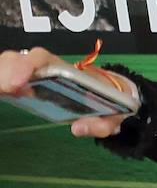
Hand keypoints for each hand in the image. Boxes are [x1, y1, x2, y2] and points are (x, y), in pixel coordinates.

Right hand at [0, 46, 127, 137]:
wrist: (109, 95)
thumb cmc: (108, 101)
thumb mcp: (114, 114)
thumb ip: (103, 124)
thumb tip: (77, 128)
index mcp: (65, 70)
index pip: (41, 58)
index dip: (27, 65)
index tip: (19, 81)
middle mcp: (45, 68)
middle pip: (17, 59)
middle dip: (7, 71)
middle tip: (4, 90)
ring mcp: (31, 75)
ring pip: (7, 66)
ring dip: (0, 77)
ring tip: (2, 93)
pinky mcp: (23, 85)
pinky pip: (6, 79)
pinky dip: (2, 85)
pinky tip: (2, 94)